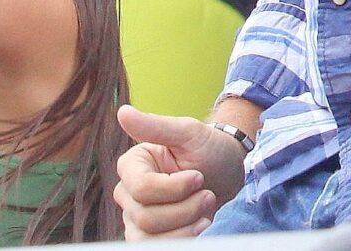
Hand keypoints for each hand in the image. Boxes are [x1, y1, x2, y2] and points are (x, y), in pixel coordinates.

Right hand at [113, 106, 244, 238]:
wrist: (228, 173)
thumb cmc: (209, 149)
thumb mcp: (189, 133)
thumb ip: (156, 126)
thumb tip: (123, 113)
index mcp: (132, 165)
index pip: (142, 189)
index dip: (174, 188)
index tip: (199, 177)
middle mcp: (128, 192)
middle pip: (146, 216)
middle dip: (186, 208)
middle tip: (208, 194)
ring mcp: (135, 216)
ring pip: (148, 236)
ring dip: (185, 225)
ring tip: (206, 209)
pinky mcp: (147, 235)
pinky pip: (153, 247)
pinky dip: (180, 240)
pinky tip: (199, 226)